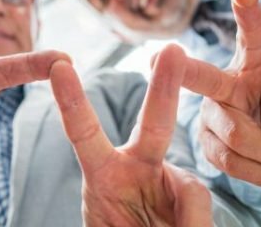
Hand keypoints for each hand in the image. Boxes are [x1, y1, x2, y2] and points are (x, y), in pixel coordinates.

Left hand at [51, 44, 211, 225]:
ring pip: (191, 190)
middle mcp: (135, 165)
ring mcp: (167, 178)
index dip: (72, 100)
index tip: (59, 66)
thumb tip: (189, 222)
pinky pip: (201, 207)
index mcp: (102, 171)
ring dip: (185, 224)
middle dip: (164, 85)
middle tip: (173, 50)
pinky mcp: (192, 195)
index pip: (83, 131)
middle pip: (154, 123)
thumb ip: (138, 211)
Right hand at [181, 0, 260, 187]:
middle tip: (153, 58)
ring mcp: (209, 112)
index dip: (248, 14)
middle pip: (203, 77)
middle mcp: (224, 82)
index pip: (253, 36)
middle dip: (179, 69)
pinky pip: (228, 162)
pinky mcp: (205, 140)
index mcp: (255, 63)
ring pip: (233, 136)